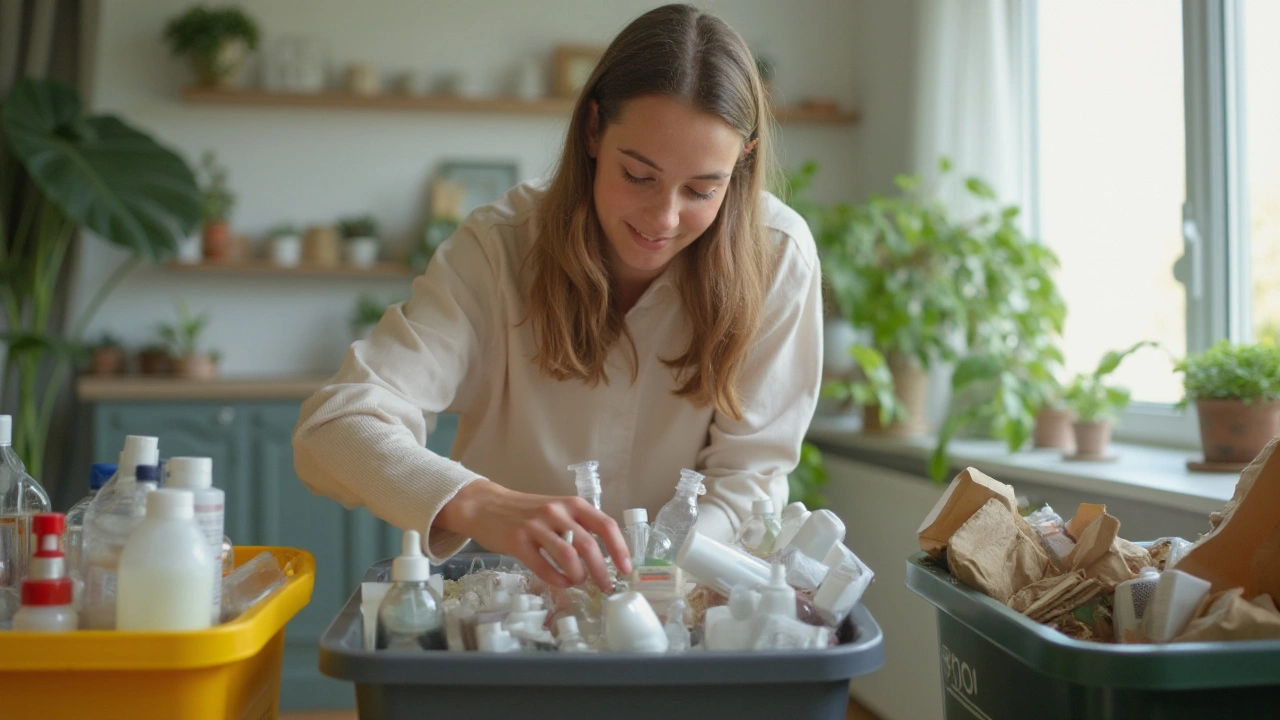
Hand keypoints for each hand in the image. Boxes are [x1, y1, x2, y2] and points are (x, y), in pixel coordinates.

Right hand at [436, 479, 632, 589]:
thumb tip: (607, 555)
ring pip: (568, 557)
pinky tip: (562, 583)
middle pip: (589, 546)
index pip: (605, 525)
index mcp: (572, 504)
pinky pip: (543, 567)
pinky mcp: (518, 542)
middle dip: (602, 571)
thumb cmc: (527, 511)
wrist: (486, 506)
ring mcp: (536, 527)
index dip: (619, 549)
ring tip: (579, 582)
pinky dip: (557, 580)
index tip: (626, 569)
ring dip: (579, 576)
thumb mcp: (558, 510)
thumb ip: (579, 526)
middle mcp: (556, 513)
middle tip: (606, 587)